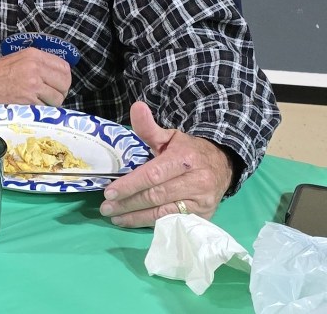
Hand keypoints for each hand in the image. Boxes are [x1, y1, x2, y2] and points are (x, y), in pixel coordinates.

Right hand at [0, 49, 70, 106]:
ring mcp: (32, 85)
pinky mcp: (27, 100)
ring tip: (40, 102)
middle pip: (64, 84)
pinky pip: (45, 108)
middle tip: (51, 95)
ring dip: (51, 103)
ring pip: (57, 98)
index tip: (59, 84)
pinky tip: (30, 106)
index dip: (64, 78)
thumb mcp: (17, 58)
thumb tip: (55, 74)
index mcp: (34, 55)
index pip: (64, 67)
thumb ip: (37, 63)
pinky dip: (41, 110)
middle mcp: (36, 68)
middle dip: (60, 92)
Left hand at [99, 101, 233, 226]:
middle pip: (155, 196)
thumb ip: (149, 127)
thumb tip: (136, 107)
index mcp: (184, 158)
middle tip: (106, 208)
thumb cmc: (188, 150)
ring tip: (116, 218)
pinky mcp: (205, 215)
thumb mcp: (169, 136)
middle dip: (128, 203)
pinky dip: (153, 224)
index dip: (130, 185)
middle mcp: (196, 181)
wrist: (223, 164)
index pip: (152, 175)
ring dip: (136, 217)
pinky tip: (136, 223)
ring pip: (164, 212)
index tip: (109, 192)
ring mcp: (202, 201)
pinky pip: (174, 221)